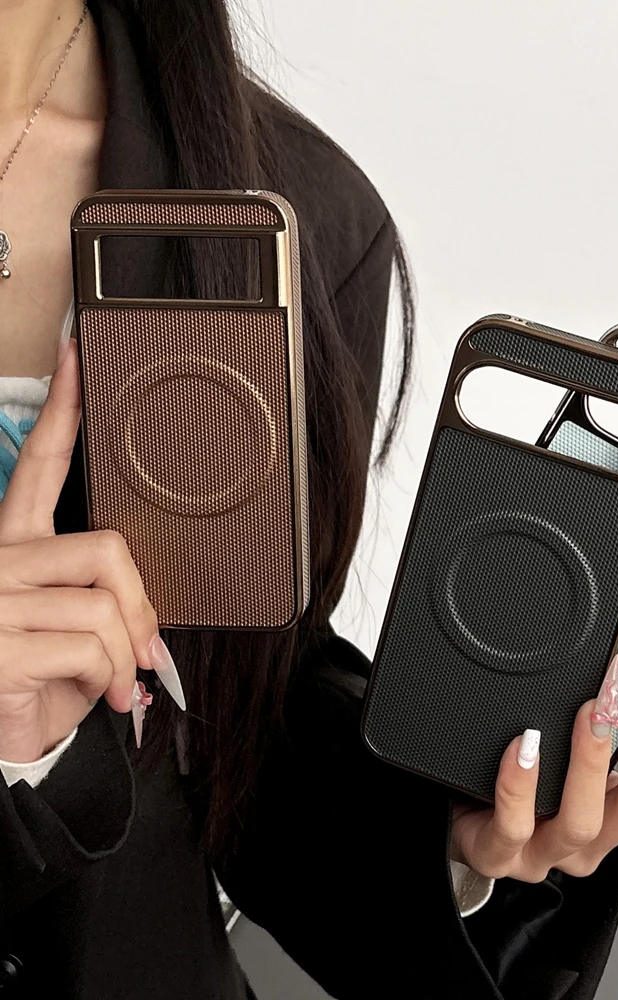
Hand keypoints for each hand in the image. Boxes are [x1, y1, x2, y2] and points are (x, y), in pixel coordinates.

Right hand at [0, 342, 171, 762]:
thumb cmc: (34, 678)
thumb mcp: (67, 628)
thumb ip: (100, 597)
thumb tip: (149, 616)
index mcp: (13, 544)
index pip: (40, 465)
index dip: (63, 409)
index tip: (78, 357)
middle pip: (109, 548)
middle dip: (142, 604)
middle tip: (143, 646)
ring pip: (105, 605)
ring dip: (128, 653)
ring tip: (119, 682)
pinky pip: (92, 647)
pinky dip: (111, 678)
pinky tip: (97, 696)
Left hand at [450, 630, 617, 881]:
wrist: (460, 828)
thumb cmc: (527, 788)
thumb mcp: (576, 753)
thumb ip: (611, 718)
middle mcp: (594, 834)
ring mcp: (547, 849)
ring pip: (583, 819)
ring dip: (591, 759)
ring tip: (592, 710)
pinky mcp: (499, 853)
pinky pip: (513, 827)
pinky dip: (521, 785)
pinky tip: (525, 747)